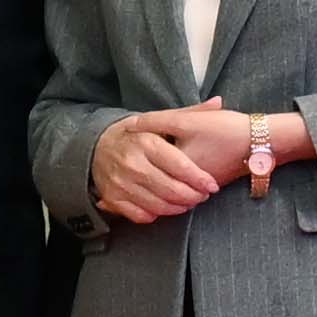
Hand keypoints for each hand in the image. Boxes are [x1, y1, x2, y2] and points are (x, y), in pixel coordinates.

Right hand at [89, 105, 261, 227]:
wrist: (98, 146)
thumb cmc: (138, 135)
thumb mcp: (162, 121)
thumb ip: (191, 113)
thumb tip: (219, 101)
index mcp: (146, 142)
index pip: (179, 166)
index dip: (199, 179)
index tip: (211, 186)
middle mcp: (132, 163)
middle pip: (170, 189)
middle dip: (192, 196)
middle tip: (202, 196)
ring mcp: (120, 182)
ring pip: (157, 205)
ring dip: (178, 207)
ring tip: (188, 202)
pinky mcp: (112, 196)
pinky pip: (139, 214)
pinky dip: (156, 214)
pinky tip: (166, 208)